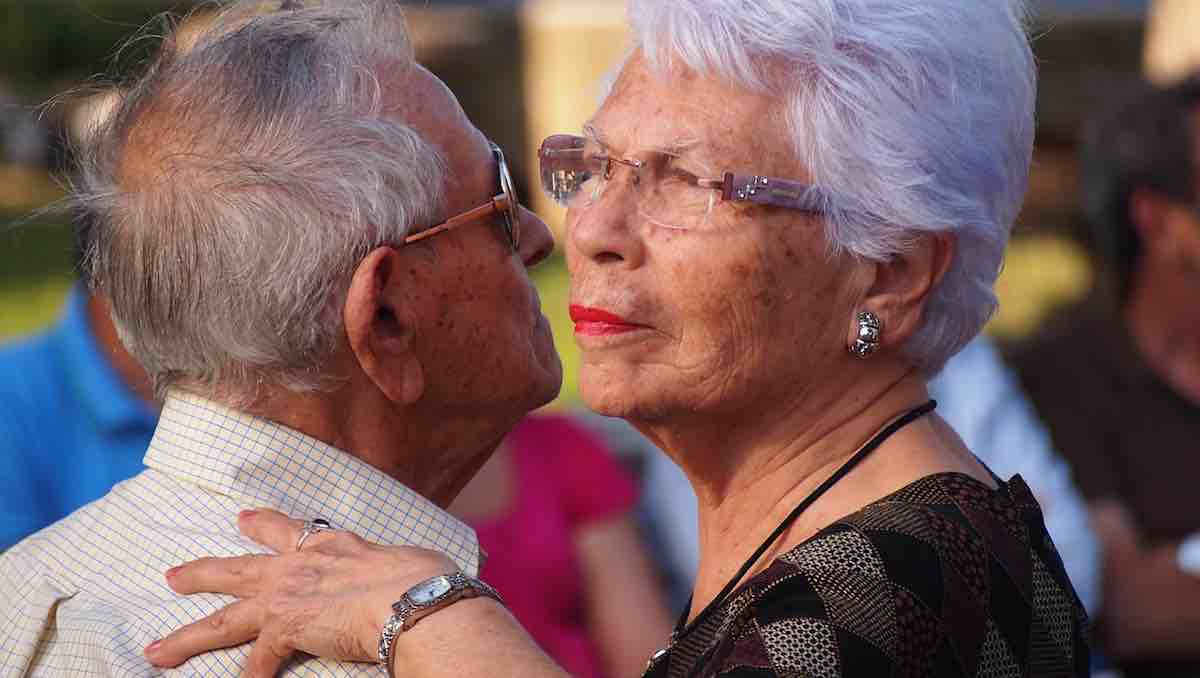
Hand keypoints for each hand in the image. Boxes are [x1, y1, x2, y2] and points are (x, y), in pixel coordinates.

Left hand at [144, 508, 456, 676]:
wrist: (414, 598)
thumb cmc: (423, 579)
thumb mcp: (407, 561)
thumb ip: (392, 568)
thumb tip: (418, 577)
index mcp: (332, 545)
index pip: (289, 530)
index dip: (263, 525)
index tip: (243, 518)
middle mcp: (301, 566)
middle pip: (239, 568)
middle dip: (203, 573)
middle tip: (173, 576)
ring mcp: (287, 596)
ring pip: (224, 618)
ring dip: (187, 636)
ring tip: (157, 649)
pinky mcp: (285, 628)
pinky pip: (257, 661)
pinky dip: (250, 675)